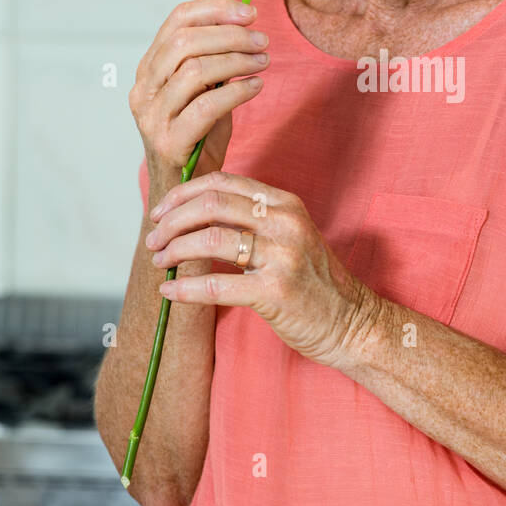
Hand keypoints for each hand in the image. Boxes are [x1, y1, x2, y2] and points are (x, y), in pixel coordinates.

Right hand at [129, 0, 271, 191]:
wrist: (183, 195)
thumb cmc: (198, 140)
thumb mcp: (203, 93)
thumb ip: (214, 63)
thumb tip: (245, 28)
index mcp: (149, 69)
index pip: (177, 21)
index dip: (215, 11)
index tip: (250, 13)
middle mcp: (143, 89)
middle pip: (184, 42)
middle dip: (230, 36)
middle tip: (263, 42)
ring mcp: (151, 117)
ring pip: (194, 71)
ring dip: (237, 61)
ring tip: (264, 62)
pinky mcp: (168, 142)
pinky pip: (206, 106)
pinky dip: (237, 92)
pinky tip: (256, 88)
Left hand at [145, 170, 383, 370]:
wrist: (352, 323)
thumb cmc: (312, 283)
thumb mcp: (289, 237)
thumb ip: (251, 221)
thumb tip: (194, 214)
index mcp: (285, 204)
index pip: (223, 183)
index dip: (184, 193)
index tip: (161, 211)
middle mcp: (285, 222)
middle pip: (212, 205)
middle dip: (172, 221)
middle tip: (153, 239)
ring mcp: (283, 256)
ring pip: (211, 240)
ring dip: (174, 250)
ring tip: (159, 262)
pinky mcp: (276, 291)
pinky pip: (216, 284)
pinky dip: (184, 287)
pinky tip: (168, 291)